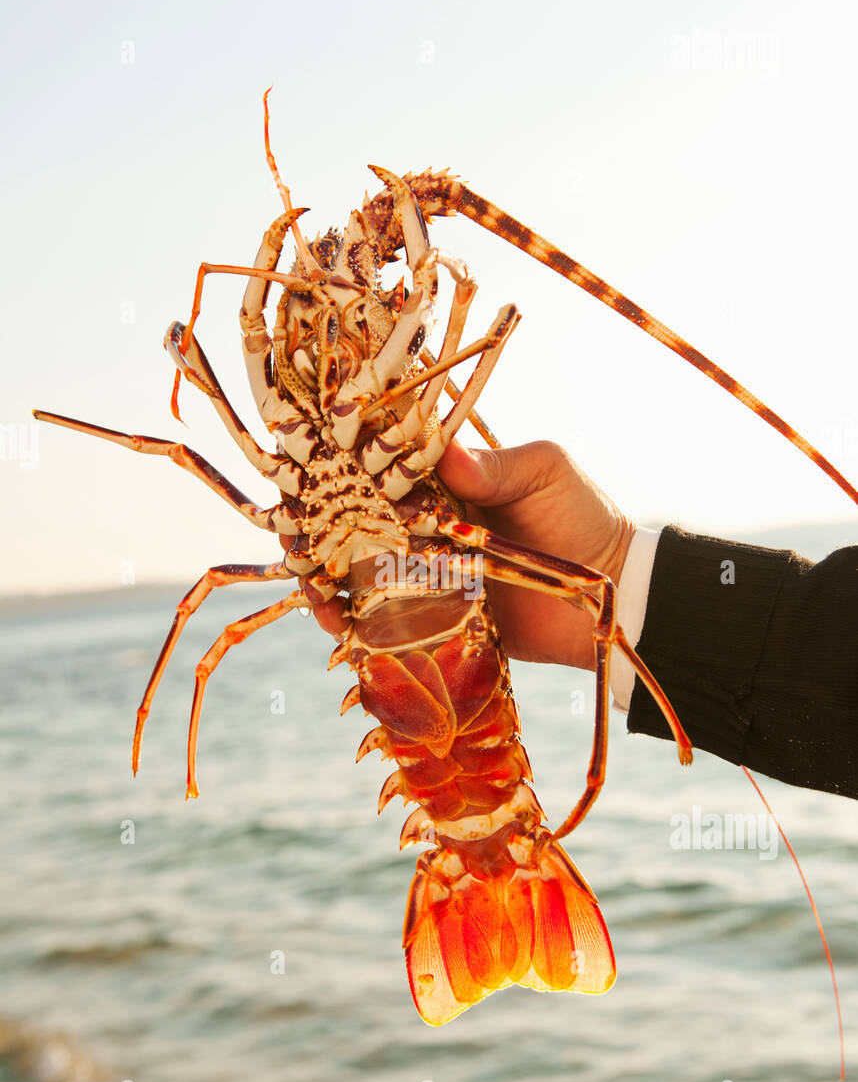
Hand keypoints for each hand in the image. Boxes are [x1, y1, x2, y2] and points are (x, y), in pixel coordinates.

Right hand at [300, 439, 634, 671]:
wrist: (612, 594)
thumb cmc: (584, 517)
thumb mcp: (545, 473)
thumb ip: (496, 466)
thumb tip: (444, 452)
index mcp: (443, 477)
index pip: (376, 461)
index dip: (337, 462)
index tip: (306, 470)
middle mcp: (424, 521)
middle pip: (352, 520)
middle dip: (316, 529)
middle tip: (295, 543)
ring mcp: (426, 570)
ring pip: (357, 572)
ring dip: (327, 580)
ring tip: (315, 597)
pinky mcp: (434, 616)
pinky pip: (384, 620)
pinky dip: (355, 624)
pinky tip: (338, 628)